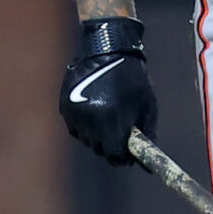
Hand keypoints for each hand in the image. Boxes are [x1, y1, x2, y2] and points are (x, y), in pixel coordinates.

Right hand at [59, 17, 154, 165]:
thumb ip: (147, 135)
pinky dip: (86, 126)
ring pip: (87, 140)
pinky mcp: (65, 107)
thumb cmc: (133, 80)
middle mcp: (91, 119)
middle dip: (111, 146)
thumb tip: (145, 163)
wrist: (108, 50)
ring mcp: (76, 113)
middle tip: (119, 133)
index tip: (128, 155)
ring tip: (108, 116)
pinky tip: (96, 111)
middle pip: (100, 149)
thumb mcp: (147, 106)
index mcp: (113, 119)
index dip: (123, 158)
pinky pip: (76, 129)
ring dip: (98, 136)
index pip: (114, 155)